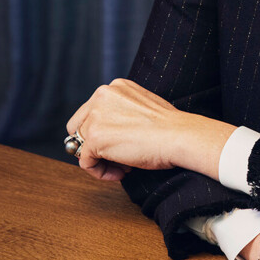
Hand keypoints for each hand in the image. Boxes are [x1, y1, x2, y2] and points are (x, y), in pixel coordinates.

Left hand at [65, 78, 232, 181]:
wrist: (179, 135)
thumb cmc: (170, 127)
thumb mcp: (141, 107)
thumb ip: (121, 113)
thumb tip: (107, 134)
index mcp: (114, 87)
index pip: (91, 112)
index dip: (102, 132)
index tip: (121, 144)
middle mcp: (101, 96)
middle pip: (79, 128)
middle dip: (95, 146)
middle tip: (119, 157)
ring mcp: (95, 117)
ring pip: (81, 146)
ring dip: (101, 160)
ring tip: (125, 165)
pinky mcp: (94, 138)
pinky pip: (85, 162)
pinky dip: (100, 172)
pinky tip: (121, 173)